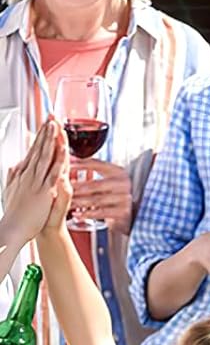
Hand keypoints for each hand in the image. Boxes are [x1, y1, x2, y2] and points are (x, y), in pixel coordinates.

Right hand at [2, 120, 68, 244]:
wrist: (14, 228)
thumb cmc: (16, 213)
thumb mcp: (12, 190)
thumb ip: (15, 177)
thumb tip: (15, 166)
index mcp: (24, 173)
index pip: (34, 151)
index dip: (40, 137)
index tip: (45, 124)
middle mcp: (29, 174)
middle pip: (39, 149)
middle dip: (46, 132)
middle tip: (51, 116)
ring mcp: (36, 181)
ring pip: (45, 156)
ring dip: (50, 140)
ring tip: (55, 124)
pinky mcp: (44, 190)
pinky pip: (52, 172)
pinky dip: (56, 160)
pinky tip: (61, 149)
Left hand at [67, 160, 134, 229]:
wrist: (133, 216)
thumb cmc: (115, 196)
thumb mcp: (106, 179)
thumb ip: (90, 168)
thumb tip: (67, 157)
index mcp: (118, 172)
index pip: (95, 164)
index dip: (78, 164)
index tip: (63, 166)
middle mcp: (123, 184)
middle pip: (93, 184)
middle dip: (74, 188)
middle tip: (59, 189)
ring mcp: (125, 199)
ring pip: (95, 199)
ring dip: (78, 202)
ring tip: (64, 203)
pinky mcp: (123, 213)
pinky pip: (101, 213)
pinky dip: (87, 214)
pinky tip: (77, 214)